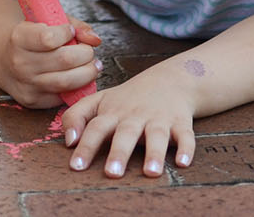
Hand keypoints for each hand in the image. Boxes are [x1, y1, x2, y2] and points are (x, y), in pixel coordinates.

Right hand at [0, 19, 101, 108]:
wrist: (2, 59)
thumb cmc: (29, 38)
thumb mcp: (45, 21)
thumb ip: (73, 25)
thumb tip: (95, 39)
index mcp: (19, 38)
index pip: (49, 38)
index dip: (67, 33)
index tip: (70, 31)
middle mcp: (20, 63)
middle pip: (64, 60)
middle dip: (85, 54)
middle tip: (88, 51)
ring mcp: (26, 84)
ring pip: (67, 82)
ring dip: (87, 73)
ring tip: (91, 65)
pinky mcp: (33, 100)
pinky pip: (63, 96)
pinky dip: (77, 87)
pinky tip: (78, 78)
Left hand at [62, 64, 196, 177]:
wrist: (169, 80)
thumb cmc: (128, 98)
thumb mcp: (99, 100)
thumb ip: (76, 116)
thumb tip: (67, 141)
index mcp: (113, 112)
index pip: (96, 128)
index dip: (85, 146)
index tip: (76, 166)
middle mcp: (135, 115)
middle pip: (126, 133)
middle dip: (119, 153)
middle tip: (112, 173)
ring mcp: (159, 118)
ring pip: (157, 135)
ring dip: (154, 153)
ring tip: (151, 172)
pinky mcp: (180, 122)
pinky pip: (185, 136)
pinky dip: (186, 149)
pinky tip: (182, 163)